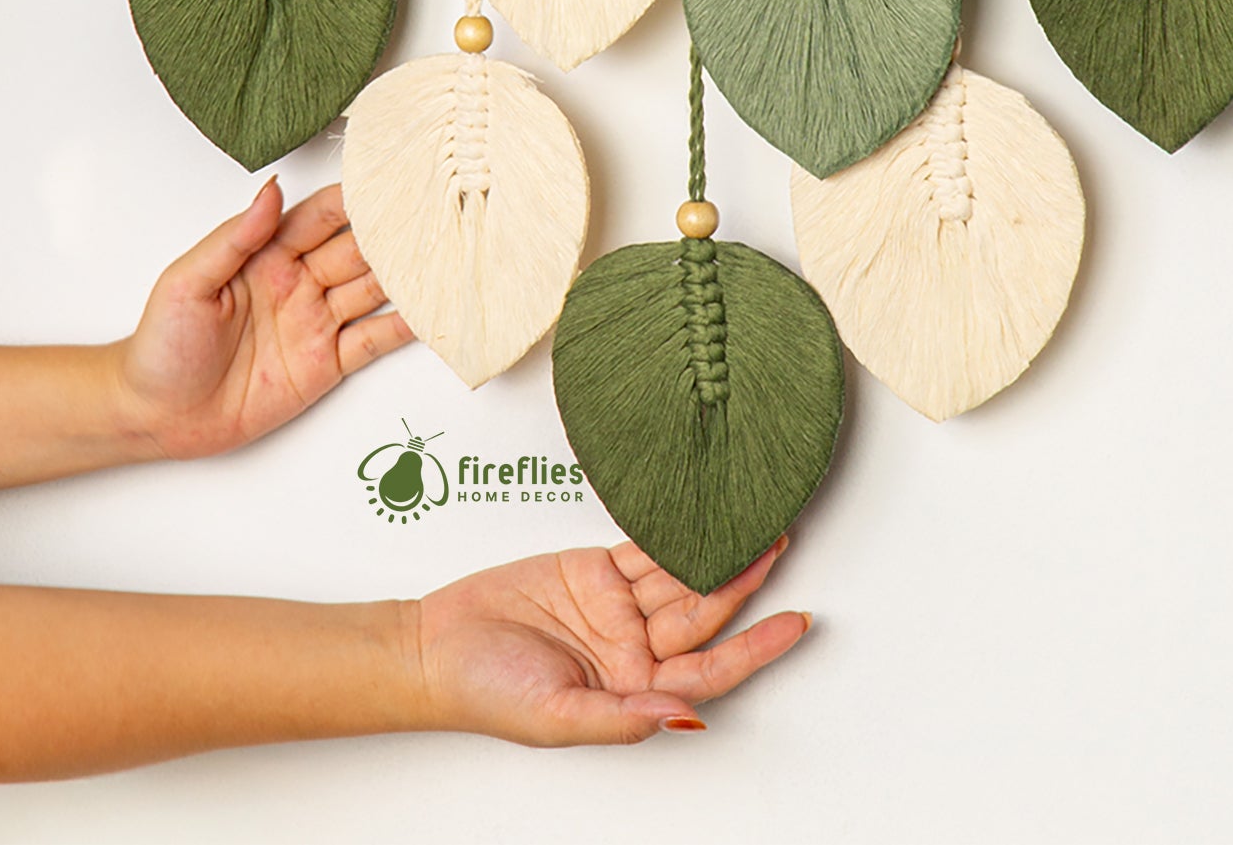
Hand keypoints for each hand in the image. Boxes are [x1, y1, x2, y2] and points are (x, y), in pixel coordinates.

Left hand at [116, 180, 410, 460]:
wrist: (155, 416)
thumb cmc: (161, 346)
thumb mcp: (187, 282)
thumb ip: (235, 238)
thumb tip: (270, 191)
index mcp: (268, 256)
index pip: (322, 216)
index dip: (356, 197)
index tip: (390, 178)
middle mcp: (299, 283)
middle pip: (358, 249)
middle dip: (394, 231)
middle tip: (435, 213)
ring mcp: (316, 322)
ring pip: (373, 290)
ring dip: (407, 274)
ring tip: (445, 256)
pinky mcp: (325, 364)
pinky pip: (372, 340)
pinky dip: (404, 327)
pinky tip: (430, 311)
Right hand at [409, 537, 808, 744]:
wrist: (435, 646)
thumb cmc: (487, 694)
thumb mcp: (557, 718)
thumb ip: (622, 718)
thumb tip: (684, 718)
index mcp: (634, 691)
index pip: (711, 669)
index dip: (756, 647)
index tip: (797, 624)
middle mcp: (634, 650)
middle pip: (703, 615)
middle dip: (745, 582)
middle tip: (782, 543)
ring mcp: (617, 608)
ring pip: (680, 576)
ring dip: (718, 554)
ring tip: (759, 523)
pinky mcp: (594, 571)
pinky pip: (644, 549)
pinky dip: (674, 532)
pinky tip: (703, 515)